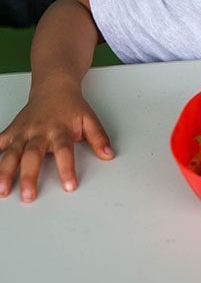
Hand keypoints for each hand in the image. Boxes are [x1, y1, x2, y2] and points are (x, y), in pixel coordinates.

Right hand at [0, 79, 113, 202]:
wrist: (54, 86)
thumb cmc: (71, 106)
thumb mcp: (89, 119)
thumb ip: (98, 138)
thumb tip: (108, 154)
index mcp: (60, 130)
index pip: (65, 151)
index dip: (67, 168)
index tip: (69, 186)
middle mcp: (40, 132)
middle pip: (33, 155)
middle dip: (29, 176)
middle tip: (28, 196)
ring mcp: (24, 132)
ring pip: (12, 153)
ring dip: (5, 171)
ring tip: (2, 190)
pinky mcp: (13, 131)